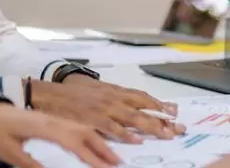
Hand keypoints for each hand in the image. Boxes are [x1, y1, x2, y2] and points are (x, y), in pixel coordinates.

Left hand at [0, 102, 120, 167]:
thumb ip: (28, 163)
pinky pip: (77, 125)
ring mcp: (54, 118)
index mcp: (46, 127)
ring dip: (100, 141)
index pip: (75, 142)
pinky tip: (95, 141)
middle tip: (118, 163)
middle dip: (103, 149)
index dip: (92, 156)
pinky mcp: (52, 119)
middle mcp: (55, 120)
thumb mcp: (7, 151)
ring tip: (112, 155)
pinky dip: (92, 134)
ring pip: (84, 127)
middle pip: (86, 132)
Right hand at [32, 77, 183, 142]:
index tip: (175, 112)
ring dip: (151, 127)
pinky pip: (112, 127)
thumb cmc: (76, 92)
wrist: (52, 93)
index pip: (144, 97)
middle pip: (144, 108)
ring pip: (133, 117)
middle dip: (162, 119)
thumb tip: (132, 103)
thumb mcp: (100, 90)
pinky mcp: (92, 118)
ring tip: (165, 135)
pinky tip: (136, 140)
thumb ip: (117, 97)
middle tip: (177, 128)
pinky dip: (125, 134)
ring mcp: (104, 108)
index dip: (160, 105)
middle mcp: (115, 98)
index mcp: (117, 91)